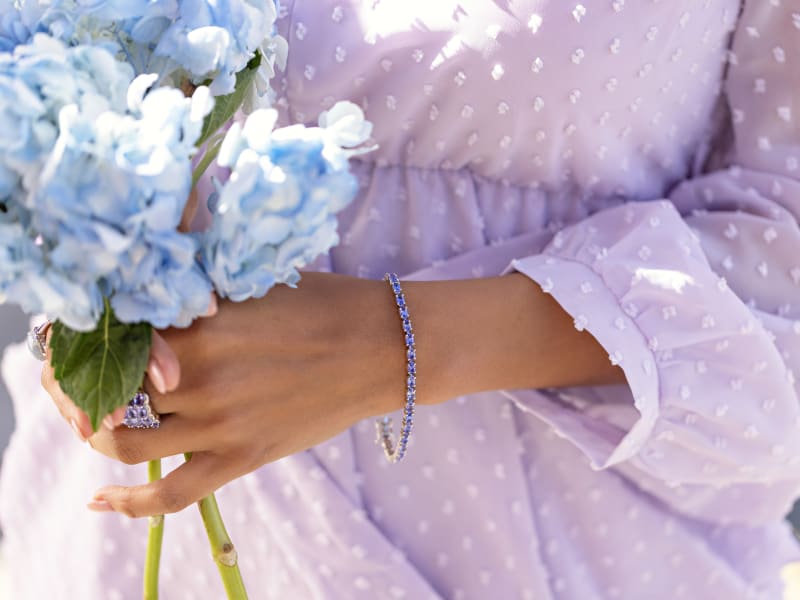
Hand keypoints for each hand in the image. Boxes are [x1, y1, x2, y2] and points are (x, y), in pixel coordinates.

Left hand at [41, 271, 620, 517]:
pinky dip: (129, 504)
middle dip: (74, 378)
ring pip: (123, 442)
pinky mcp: (241, 459)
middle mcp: (200, 376)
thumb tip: (160, 245)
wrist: (384, 346)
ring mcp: (219, 424)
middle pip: (106, 387)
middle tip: (66, 369)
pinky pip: (171, 495)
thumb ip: (202, 273)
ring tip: (84, 415)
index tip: (73, 328)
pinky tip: (100, 501)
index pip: (114, 331)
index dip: (84, 330)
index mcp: (201, 322)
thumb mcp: (258, 275)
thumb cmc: (325, 302)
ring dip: (89, 430)